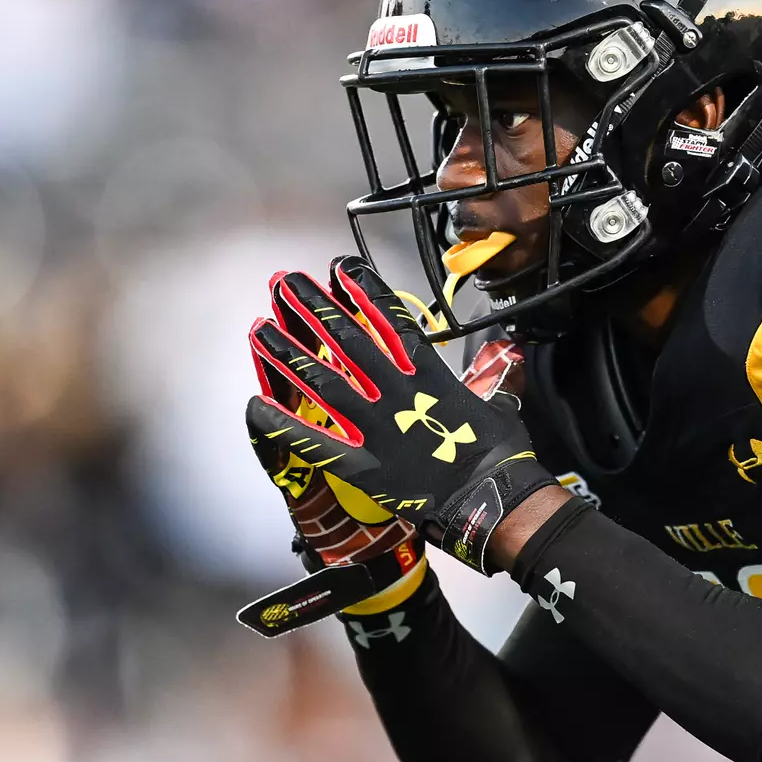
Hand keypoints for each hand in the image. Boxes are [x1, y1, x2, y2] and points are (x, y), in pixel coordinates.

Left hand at [248, 255, 554, 573]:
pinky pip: (313, 440)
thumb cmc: (499, 453)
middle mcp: (394, 391)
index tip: (340, 267)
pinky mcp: (362, 462)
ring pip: (322, 381)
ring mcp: (375, 425)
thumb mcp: (498, 403)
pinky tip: (255, 406)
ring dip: (288, 354)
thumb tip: (505, 356)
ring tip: (261, 330)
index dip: (363, 290)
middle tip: (284, 283)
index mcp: (428, 373)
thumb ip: (489, 379)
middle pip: (345, 340)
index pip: (389, 319)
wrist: (492, 495)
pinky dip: (283, 425)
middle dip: (313, 308)